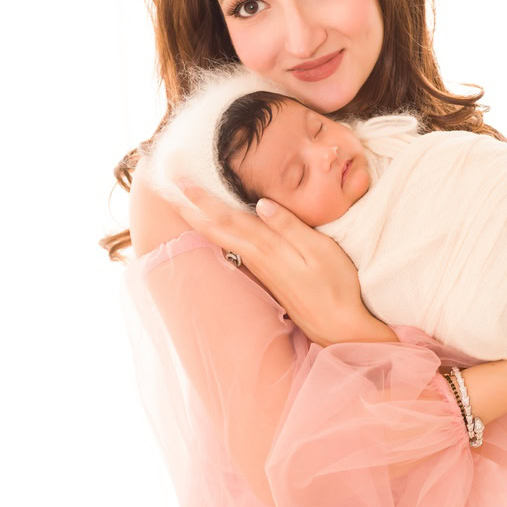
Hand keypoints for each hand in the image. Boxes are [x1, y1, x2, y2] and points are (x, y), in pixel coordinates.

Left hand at [171, 179, 387, 347]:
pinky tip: (214, 229)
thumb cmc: (336, 286)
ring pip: (222, 239)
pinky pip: (234, 247)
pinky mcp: (266, 275)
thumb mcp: (320, 251)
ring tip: (182, 204)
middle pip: (216, 229)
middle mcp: (257, 258)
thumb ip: (290, 227)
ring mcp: (260, 269)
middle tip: (168, 187)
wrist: (338, 326)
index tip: (179, 181)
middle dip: (191, 207)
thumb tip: (261, 203)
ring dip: (199, 220)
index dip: (202, 199)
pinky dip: (218, 233)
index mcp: (267, 248)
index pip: (227, 218)